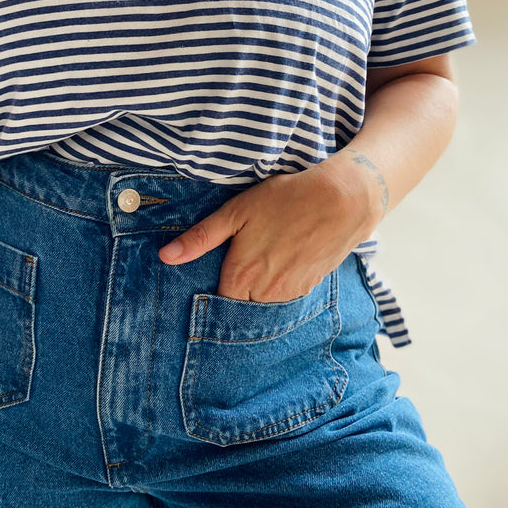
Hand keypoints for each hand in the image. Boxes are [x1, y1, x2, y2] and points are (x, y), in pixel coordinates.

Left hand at [157, 156, 379, 302]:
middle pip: (240, 306)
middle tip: (236, 266)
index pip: (216, 304)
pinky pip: (285, 297)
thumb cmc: (285, 200)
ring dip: (257, 291)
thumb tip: (166, 256)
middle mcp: (265, 293)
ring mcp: (290, 293)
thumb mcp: (236, 212)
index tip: (210, 279)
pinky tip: (281, 262)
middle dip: (234, 293)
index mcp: (241, 276)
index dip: (211, 292)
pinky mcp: (310, 287)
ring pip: (263, 304)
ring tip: (260, 261)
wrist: (341, 201)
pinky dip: (279, 287)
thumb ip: (201, 238)